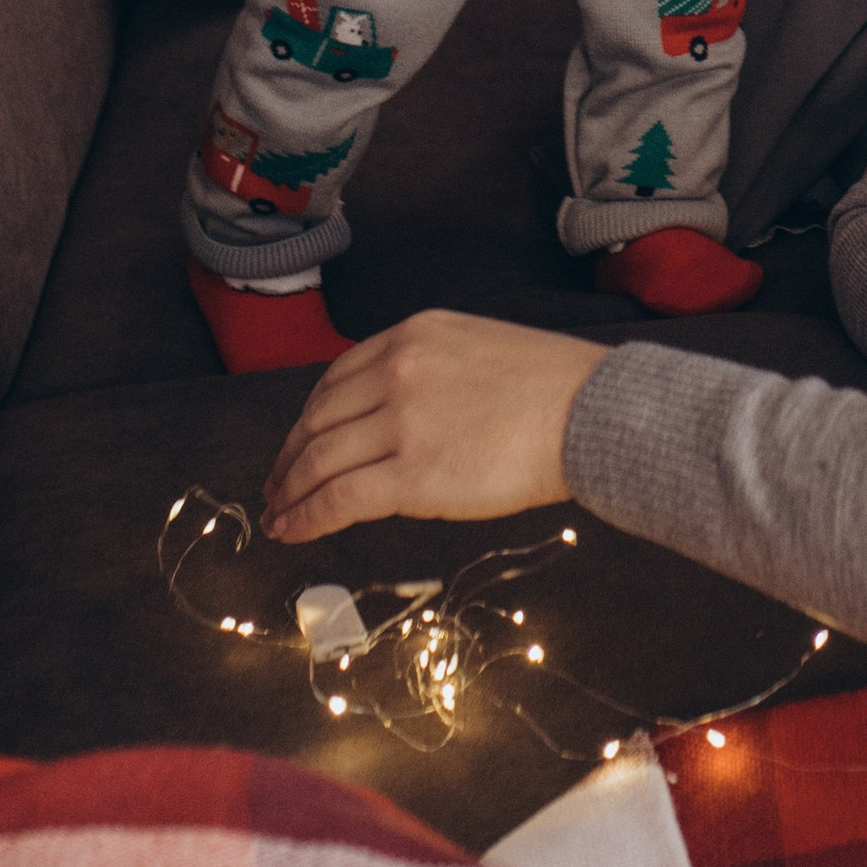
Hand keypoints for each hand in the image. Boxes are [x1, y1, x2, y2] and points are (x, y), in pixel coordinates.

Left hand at [261, 309, 607, 540]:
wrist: (590, 412)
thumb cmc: (553, 388)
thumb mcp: (478, 349)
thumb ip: (429, 370)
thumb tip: (396, 414)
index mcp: (413, 336)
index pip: (336, 380)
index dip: (308, 418)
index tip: (296, 443)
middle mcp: (397, 370)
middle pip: (319, 419)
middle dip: (290, 457)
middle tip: (276, 484)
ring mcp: (401, 421)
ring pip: (320, 460)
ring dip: (291, 491)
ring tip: (279, 514)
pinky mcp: (411, 474)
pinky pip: (339, 498)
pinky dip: (308, 516)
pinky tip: (295, 530)